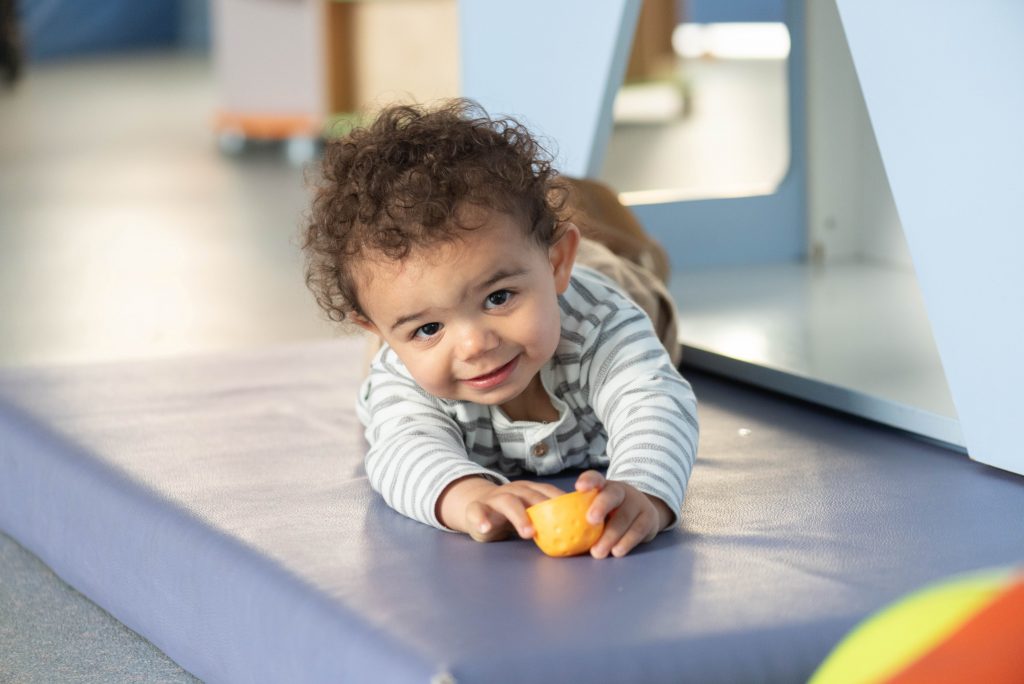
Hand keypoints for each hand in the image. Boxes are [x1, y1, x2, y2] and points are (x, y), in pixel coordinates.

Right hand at [437, 477, 565, 541]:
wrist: (476, 508)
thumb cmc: (510, 513)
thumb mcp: (529, 513)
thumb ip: (549, 520)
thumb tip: (580, 534)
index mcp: (529, 490)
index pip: (548, 492)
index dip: (562, 499)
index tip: (577, 513)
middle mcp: (513, 491)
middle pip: (530, 496)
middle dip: (543, 510)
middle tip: (555, 527)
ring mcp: (494, 498)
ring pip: (507, 502)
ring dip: (519, 516)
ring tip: (528, 532)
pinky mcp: (476, 508)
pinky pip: (477, 511)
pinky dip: (481, 518)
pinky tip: (485, 527)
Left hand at [575, 470, 673, 558]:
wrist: (644, 511)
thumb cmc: (610, 513)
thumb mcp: (597, 508)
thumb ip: (579, 516)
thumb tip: (549, 535)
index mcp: (604, 486)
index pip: (595, 478)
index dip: (588, 481)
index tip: (578, 488)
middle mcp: (621, 491)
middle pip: (611, 494)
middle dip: (601, 506)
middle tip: (590, 520)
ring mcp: (637, 503)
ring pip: (624, 517)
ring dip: (611, 534)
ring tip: (598, 551)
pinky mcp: (648, 518)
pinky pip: (638, 530)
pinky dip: (627, 542)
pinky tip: (617, 552)